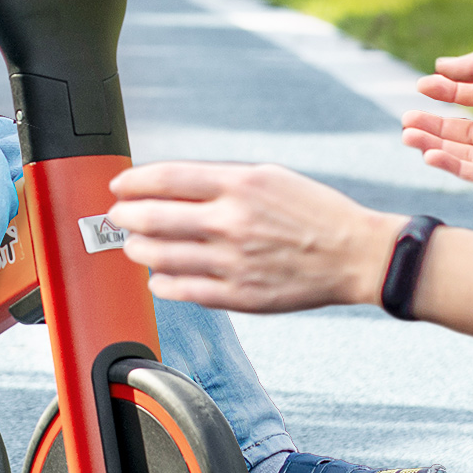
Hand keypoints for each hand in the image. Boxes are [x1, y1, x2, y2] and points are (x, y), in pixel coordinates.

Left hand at [107, 161, 397, 313]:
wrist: (355, 255)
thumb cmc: (313, 212)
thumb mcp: (269, 176)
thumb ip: (220, 181)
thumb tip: (169, 186)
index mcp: (240, 185)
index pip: (166, 178)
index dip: (133, 182)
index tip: (119, 185)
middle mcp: (232, 222)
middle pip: (154, 217)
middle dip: (124, 216)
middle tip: (117, 216)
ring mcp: (234, 262)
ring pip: (160, 257)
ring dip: (137, 249)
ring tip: (134, 245)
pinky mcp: (240, 296)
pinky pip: (183, 291)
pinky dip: (161, 283)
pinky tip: (158, 276)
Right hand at [402, 48, 472, 190]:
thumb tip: (440, 66)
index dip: (447, 91)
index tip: (422, 86)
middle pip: (464, 128)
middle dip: (434, 123)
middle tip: (406, 119)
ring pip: (464, 152)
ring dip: (434, 143)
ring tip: (407, 134)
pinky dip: (450, 164)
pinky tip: (429, 153)